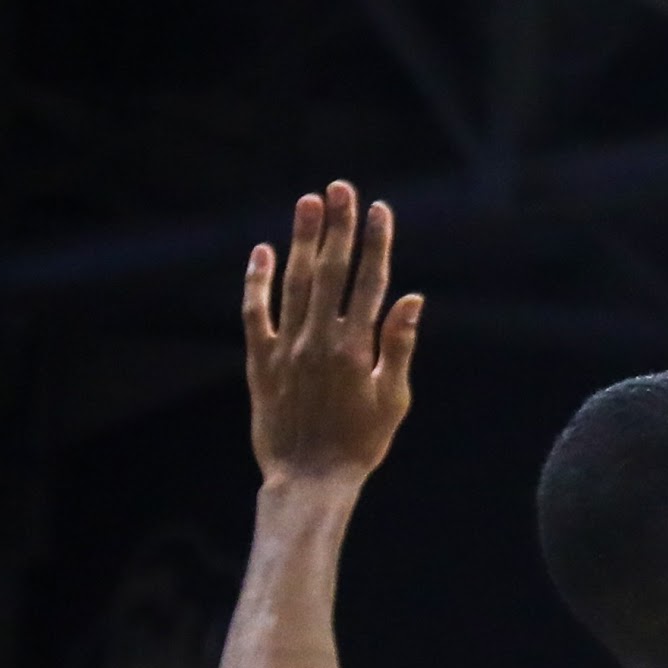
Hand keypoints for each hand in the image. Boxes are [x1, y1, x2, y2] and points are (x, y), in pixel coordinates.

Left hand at [241, 182, 423, 489]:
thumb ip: (398, 346)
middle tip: (340, 188)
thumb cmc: (360, 444)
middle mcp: (319, 340)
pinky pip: (255, 313)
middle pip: (330, 271)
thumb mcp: (392, 400)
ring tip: (307, 203)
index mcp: (357, 348)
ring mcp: (287, 348)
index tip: (379, 209)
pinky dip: (256, 281)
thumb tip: (411, 298)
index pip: (369, 282)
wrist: (309, 480)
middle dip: (337, 227)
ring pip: (293, 283)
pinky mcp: (260, 362)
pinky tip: (261, 251)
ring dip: (301, 240)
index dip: (375, 243)